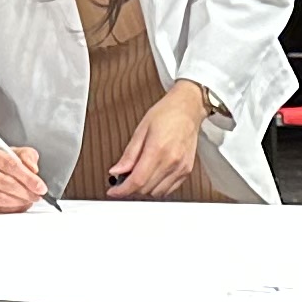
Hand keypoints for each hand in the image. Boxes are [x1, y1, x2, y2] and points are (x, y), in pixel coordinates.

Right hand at [0, 142, 48, 214]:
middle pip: (4, 182)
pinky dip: (8, 208)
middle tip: (36, 196)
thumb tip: (34, 169)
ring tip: (28, 200)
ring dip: (18, 201)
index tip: (40, 186)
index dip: (27, 177)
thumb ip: (25, 156)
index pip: (10, 163)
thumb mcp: (7, 151)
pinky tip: (16, 205)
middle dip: (25, 191)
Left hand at [103, 81, 207, 197]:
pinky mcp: (187, 170)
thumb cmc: (166, 113)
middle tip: (123, 179)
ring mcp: (181, 167)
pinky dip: (157, 188)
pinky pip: (169, 190)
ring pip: (157, 193)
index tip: (113, 191)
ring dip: (144, 189)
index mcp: (158, 149)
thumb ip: (129, 155)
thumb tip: (116, 171)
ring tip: (138, 175)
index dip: (122, 190)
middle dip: (131, 188)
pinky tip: (151, 177)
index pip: (137, 180)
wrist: (188, 108)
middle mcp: (172, 161)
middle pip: (146, 189)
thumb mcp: (141, 130)